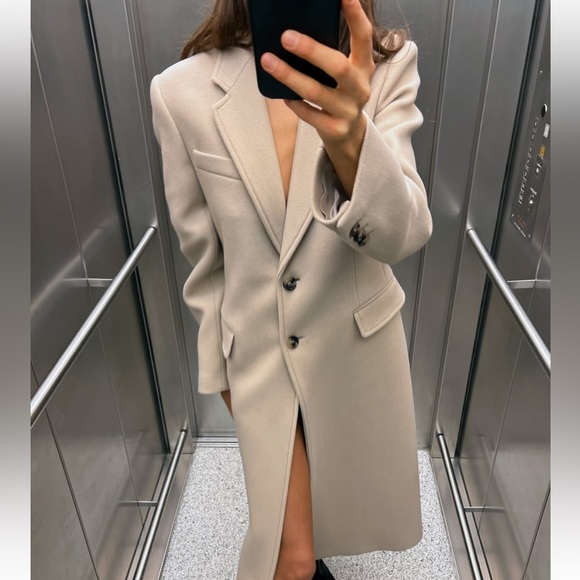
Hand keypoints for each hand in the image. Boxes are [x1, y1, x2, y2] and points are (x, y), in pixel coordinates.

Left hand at [260, 0, 374, 145]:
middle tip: (286, 37)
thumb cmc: (340, 93)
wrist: (350, 133)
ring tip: (268, 61)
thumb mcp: (344, 73)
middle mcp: (360, 88)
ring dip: (290, 76)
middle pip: (337, 67)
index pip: (363, 37)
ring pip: (316, 92)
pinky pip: (309, 114)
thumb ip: (328, 56)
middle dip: (311, 51)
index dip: (355, 17)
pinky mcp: (335, 129)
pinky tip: (281, 94)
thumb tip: (293, 35)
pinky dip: (294, 103)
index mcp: (363, 66)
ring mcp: (348, 110)